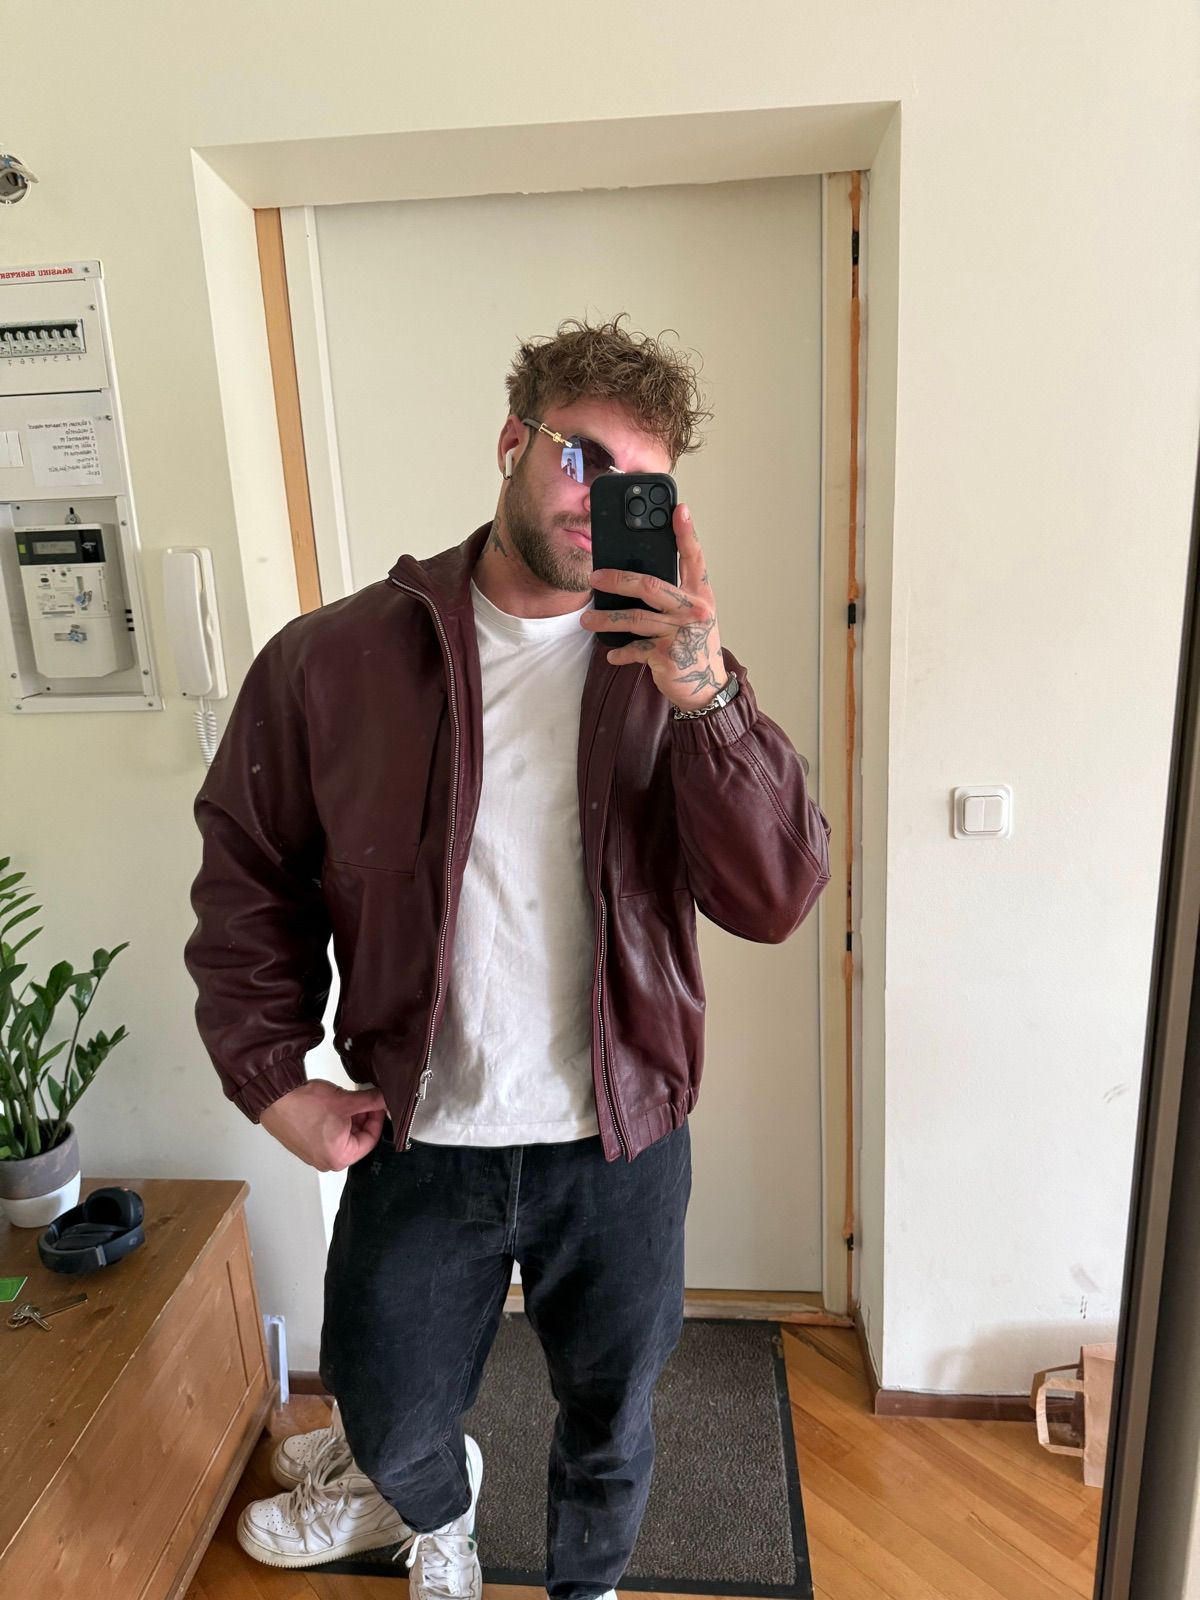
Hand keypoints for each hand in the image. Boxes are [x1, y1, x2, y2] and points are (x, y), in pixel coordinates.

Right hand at [259, 1080, 386, 1170]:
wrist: (274, 1097)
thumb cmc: (304, 1104)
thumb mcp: (346, 1101)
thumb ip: (371, 1101)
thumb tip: (385, 1099)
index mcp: (339, 1158)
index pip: (371, 1140)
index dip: (377, 1118)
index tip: (378, 1104)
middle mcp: (326, 1162)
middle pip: (356, 1139)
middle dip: (362, 1118)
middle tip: (364, 1100)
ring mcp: (313, 1155)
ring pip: (342, 1136)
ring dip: (348, 1118)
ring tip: (346, 1100)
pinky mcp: (304, 1145)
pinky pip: (327, 1136)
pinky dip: (334, 1121)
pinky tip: (333, 1105)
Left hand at [582, 503, 727, 712]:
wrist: (705, 687)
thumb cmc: (694, 644)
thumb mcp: (693, 615)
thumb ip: (674, 594)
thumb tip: (633, 576)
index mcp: (701, 594)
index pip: (694, 557)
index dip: (686, 532)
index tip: (678, 508)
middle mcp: (694, 610)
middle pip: (651, 586)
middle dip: (619, 579)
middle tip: (595, 576)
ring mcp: (680, 633)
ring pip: (636, 619)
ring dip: (607, 619)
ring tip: (587, 620)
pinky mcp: (667, 656)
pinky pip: (635, 649)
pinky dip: (620, 652)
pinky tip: (611, 653)